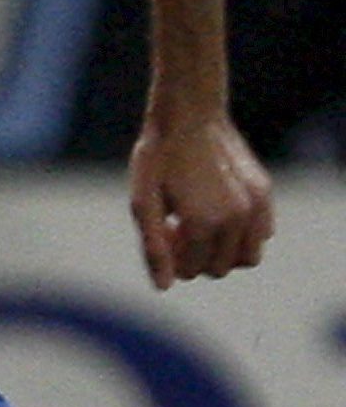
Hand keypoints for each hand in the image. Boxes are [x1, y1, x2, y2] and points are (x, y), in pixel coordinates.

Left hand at [127, 114, 273, 288]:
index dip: (173, 258)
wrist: (188, 118)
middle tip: (180, 226)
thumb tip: (165, 288)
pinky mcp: (265, 194)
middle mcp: (236, 219)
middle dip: (197, 258)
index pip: (192, 271)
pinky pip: (262, 235)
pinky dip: (244, 235)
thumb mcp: (143, 204)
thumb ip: (154, 248)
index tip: (164, 231)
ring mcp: (256, 206)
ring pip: (248, 258)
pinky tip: (221, 213)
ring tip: (201, 224)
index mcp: (203, 224)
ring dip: (224, 252)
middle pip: (220, 269)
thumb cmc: (157, 160)